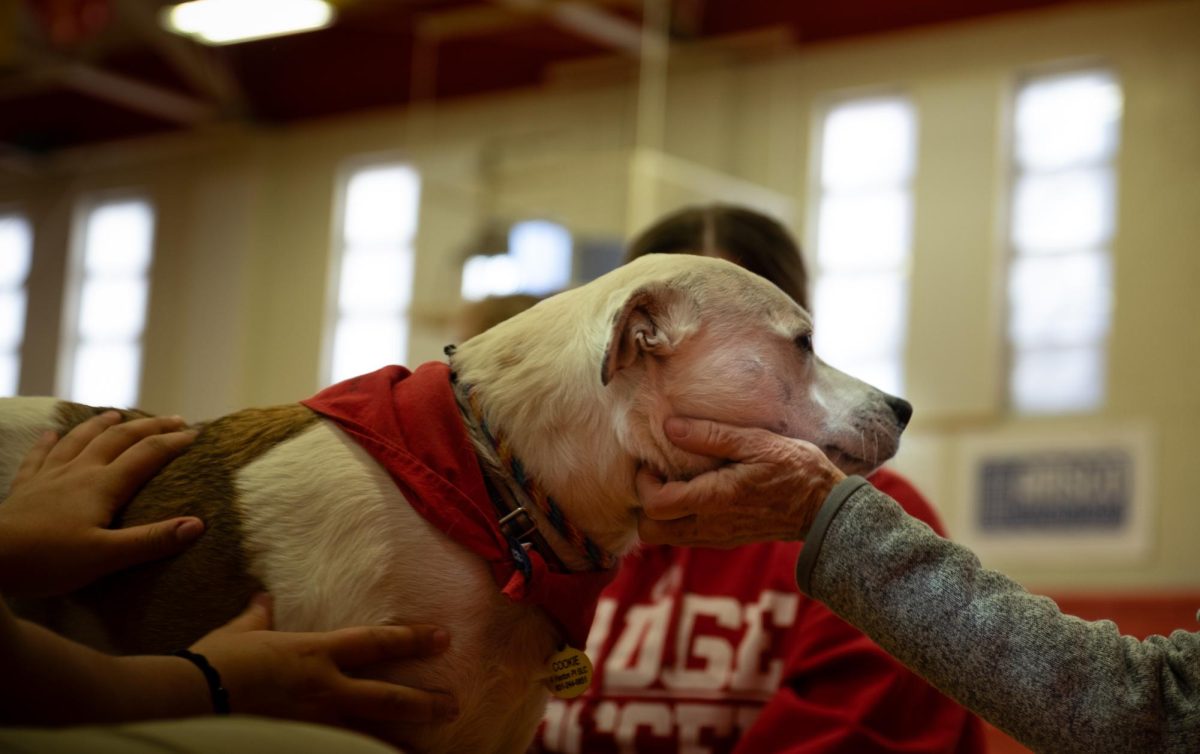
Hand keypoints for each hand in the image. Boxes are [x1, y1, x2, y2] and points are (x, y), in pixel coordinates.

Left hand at [0, 411, 201, 596]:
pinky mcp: (25, 488)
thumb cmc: (48, 560)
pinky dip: (48, 442)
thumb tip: (198, 524)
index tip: (196, 433)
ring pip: (80, 440)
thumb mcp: (106, 556)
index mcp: (103, 486)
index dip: (173, 441)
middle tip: (173, 418)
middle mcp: (79, 472)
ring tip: (117, 414)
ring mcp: (49, 476)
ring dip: (102, 424)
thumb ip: (152, 540)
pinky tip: (51, 433)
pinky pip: (39, 457)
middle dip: (149, 426)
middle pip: (119, 439)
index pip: (147, 454)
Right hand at [190, 595, 457, 734]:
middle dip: (424, 702)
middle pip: (388, 698)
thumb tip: (265, 599)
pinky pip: (337, 751)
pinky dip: (358, 753)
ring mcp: (314, 724)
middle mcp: (325, 690)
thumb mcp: (240, 633)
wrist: (188, 698)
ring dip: (400, 743)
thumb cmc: (214, 661)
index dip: (413, 639)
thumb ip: (260, 617)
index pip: (377, 642)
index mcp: (316, 653)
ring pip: (369, 735)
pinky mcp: (298, 744)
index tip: (444, 638)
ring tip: (427, 751)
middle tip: (454, 704)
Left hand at [636, 417, 845, 547]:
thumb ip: (711, 435)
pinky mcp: (724, 540)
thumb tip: (670, 426)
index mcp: (715, 499)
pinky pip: (686, 536)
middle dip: (646, 503)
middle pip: (651, 531)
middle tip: (659, 475)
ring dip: (661, 513)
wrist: (825, 507)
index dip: (644, 483)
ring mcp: (717, 537)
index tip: (653, 462)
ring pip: (666, 537)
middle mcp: (710, 526)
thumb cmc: (795, 470)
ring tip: (676, 482)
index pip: (656, 505)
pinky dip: (678, 519)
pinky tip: (695, 492)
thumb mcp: (757, 442)